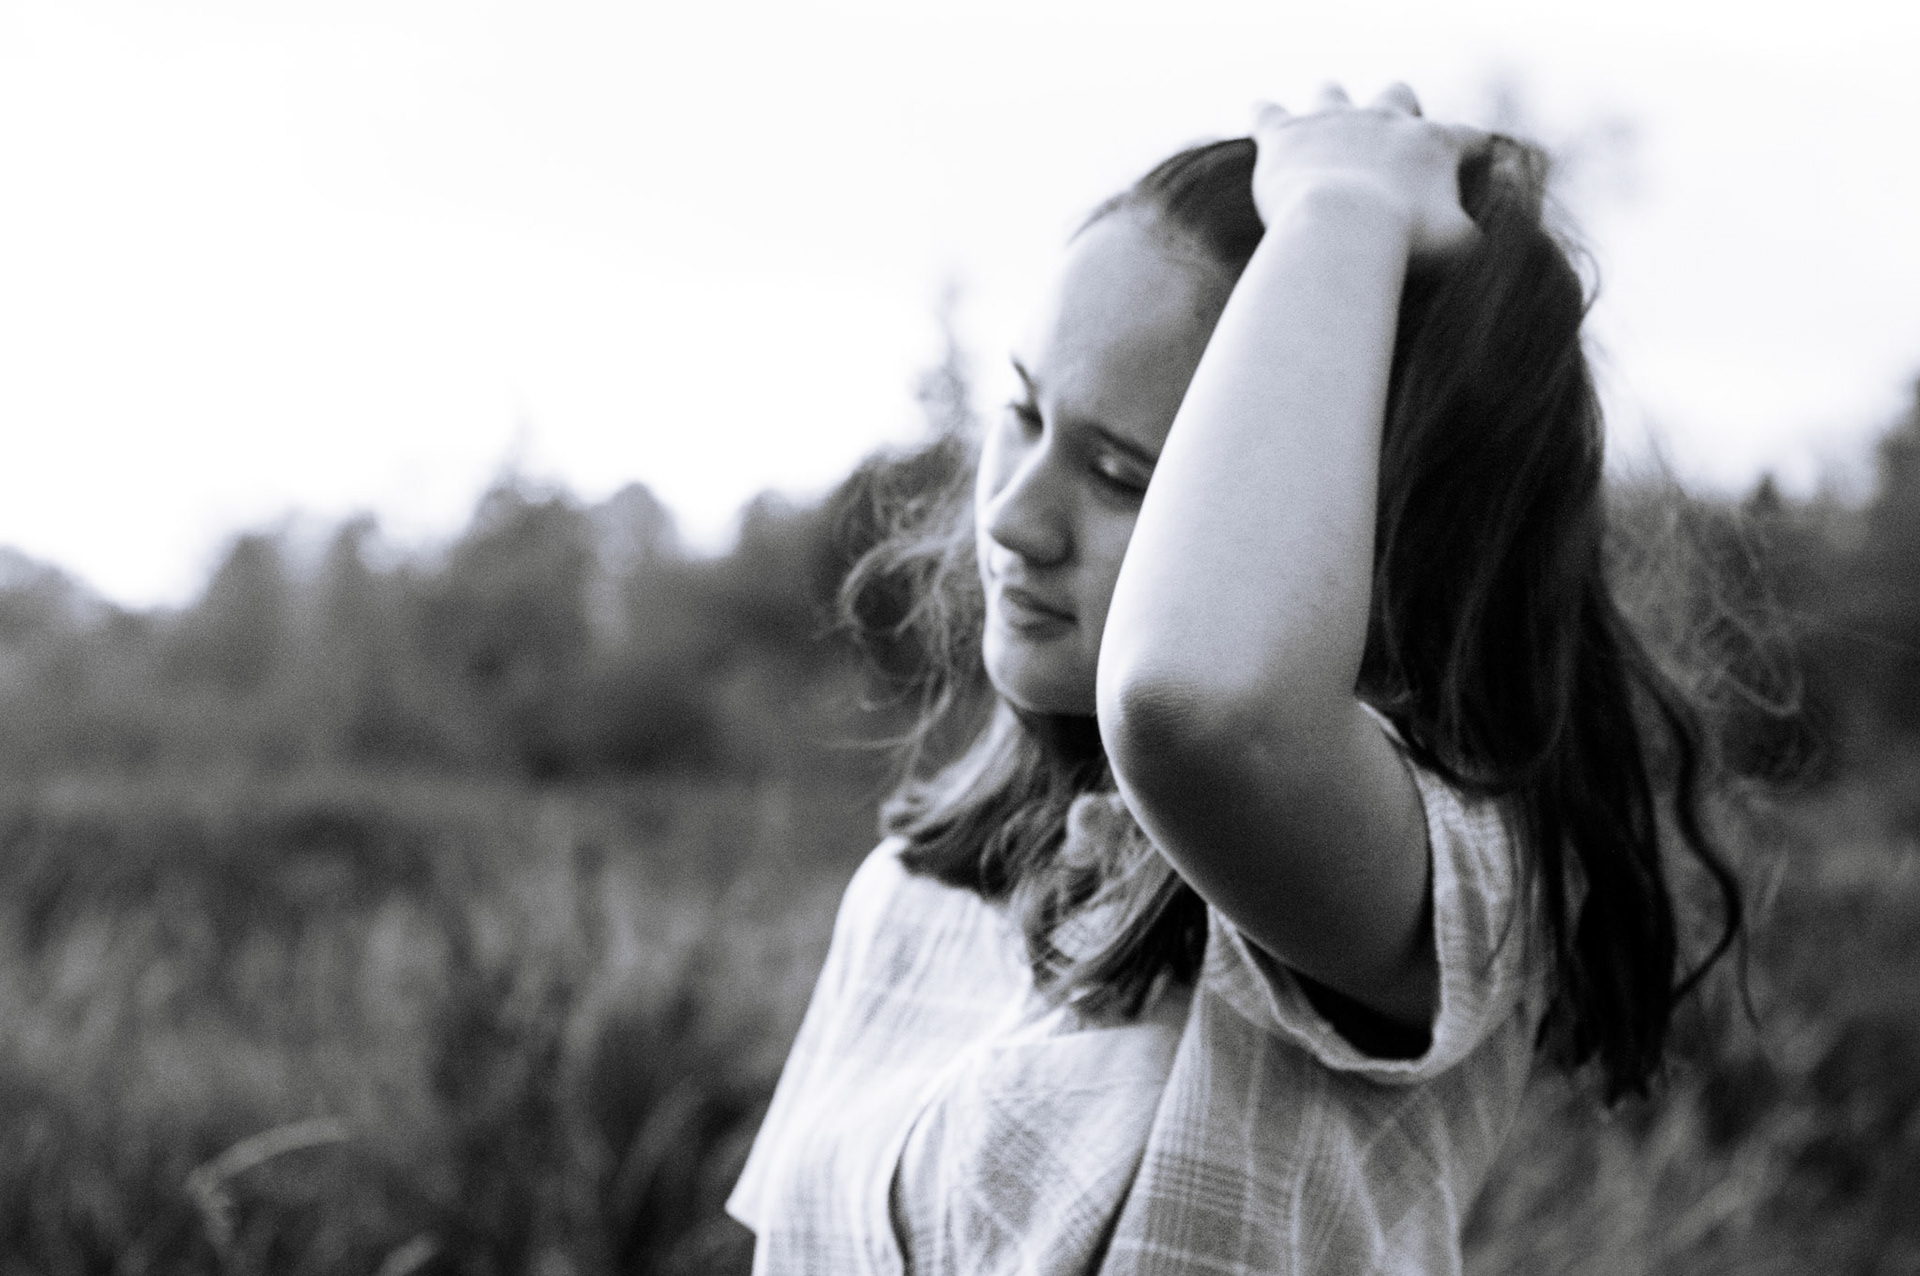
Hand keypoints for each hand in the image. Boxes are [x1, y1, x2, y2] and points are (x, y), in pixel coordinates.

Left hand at [1250, 83, 1483, 258]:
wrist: (1341, 231)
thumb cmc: (1403, 242)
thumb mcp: (1456, 245)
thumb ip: (1470, 235)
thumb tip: (1479, 240)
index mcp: (1432, 143)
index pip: (1466, 136)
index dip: (1471, 151)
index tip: (1469, 168)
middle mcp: (1384, 119)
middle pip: (1397, 94)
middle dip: (1395, 111)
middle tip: (1385, 147)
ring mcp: (1333, 120)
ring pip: (1331, 93)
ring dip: (1328, 106)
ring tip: (1321, 131)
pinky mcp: (1286, 133)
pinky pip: (1267, 112)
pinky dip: (1264, 117)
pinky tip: (1262, 124)